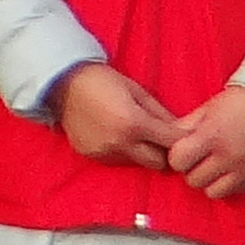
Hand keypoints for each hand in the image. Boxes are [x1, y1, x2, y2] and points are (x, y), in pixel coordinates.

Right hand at [50, 62, 176, 168]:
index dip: (181, 140)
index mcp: (135, 124)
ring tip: (133, 134)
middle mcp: (120, 143)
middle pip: (158, 163)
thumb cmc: (103, 80)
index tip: (180, 135)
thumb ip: (161, 113)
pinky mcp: (91, 156)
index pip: (173, 143)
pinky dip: (121, 151)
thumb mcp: (138, 91)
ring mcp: (104, 152)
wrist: (62, 83)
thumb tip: (182, 130)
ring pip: (137, 163)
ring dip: (141, 153)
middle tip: (159, 138)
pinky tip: (112, 134)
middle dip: (163, 152)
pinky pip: (116, 160)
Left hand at [167, 86, 244, 201]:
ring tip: (215, 165)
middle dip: (192, 169)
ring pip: (212, 192)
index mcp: (212, 136)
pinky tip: (230, 168)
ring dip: (209, 180)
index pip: (178, 162)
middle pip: (193, 180)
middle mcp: (229, 156)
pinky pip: (234, 192)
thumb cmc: (242, 102)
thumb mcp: (207, 109)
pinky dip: (228, 183)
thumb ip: (185, 128)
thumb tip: (166, 141)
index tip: (184, 150)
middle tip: (200, 157)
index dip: (177, 157)